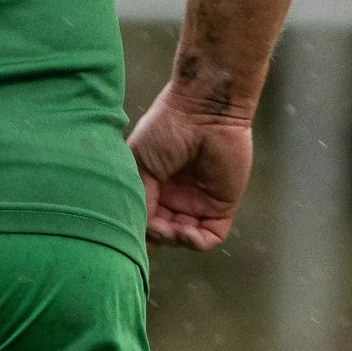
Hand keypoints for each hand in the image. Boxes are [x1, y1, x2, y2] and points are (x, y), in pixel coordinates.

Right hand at [128, 86, 253, 249]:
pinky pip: (209, 237)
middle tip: (153, 227)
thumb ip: (140, 198)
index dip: (137, 229)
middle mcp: (174, 197)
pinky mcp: (221, 205)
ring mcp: (197, 202)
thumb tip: (138, 230)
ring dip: (174, 239)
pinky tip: (185, 231)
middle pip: (162, 234)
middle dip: (156, 236)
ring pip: (183, 239)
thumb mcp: (140, 164)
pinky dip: (196, 241)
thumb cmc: (167, 127)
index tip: (131, 227)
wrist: (202, 109)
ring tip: (169, 228)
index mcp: (153, 186)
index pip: (143, 220)